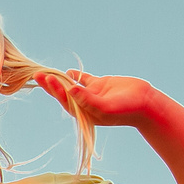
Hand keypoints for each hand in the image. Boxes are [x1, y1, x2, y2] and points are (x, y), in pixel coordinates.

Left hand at [37, 71, 163, 127]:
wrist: (145, 104)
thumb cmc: (126, 110)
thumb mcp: (105, 107)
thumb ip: (87, 100)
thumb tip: (70, 90)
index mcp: (84, 112)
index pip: (65, 100)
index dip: (55, 90)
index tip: (47, 79)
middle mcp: (85, 104)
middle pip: (64, 93)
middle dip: (51, 85)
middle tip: (38, 74)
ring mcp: (93, 94)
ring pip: (72, 85)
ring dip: (60, 79)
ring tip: (47, 73)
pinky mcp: (101, 85)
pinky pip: (85, 80)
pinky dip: (76, 76)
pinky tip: (68, 71)